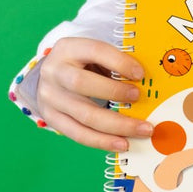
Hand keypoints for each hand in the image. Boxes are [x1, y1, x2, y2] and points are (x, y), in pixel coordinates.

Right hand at [35, 36, 153, 151]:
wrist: (49, 77)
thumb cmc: (81, 64)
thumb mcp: (93, 55)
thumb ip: (114, 64)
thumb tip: (144, 80)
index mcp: (68, 48)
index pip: (94, 51)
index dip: (119, 62)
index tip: (140, 74)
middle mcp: (55, 72)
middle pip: (82, 84)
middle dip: (115, 92)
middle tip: (139, 98)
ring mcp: (50, 98)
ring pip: (84, 115)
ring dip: (116, 125)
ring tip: (141, 130)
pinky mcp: (52, 119)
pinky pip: (78, 134)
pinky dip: (102, 141)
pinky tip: (122, 143)